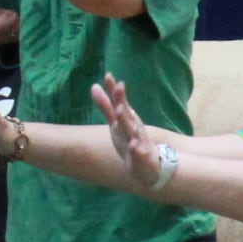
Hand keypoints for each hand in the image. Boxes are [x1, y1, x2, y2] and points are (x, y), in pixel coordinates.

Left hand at [91, 74, 162, 190]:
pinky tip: (132, 146)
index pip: (119, 102)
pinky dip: (136, 149)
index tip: (108, 75)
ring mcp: (139, 141)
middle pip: (127, 113)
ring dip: (128, 121)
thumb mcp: (116, 122)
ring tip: (120, 110)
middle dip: (122, 100)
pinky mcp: (143, 156)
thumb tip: (93, 86)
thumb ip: (105, 106)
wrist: (149, 166)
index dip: (114, 90)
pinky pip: (139, 152)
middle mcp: (134, 127)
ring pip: (134, 131)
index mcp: (127, 119)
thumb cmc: (130, 140)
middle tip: (118, 87)